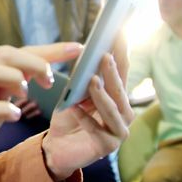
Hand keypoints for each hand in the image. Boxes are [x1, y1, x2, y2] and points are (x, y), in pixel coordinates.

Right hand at [0, 43, 81, 181]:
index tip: (77, 48)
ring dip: (10, 76)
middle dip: (32, 60)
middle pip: (3, 54)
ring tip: (27, 91)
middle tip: (51, 77)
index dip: (49, 49)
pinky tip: (15, 115)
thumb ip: (17, 81)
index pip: (20, 52)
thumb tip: (45, 67)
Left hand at [42, 54, 133, 180]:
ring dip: (102, 95)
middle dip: (113, 73)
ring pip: (113, 111)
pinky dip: (85, 119)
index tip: (118, 34)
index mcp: (118, 98)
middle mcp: (123, 114)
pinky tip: (74, 108)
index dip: (121, 54)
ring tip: (92, 81)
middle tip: (105, 55)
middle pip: (120, 91)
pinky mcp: (107, 147)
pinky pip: (97, 131)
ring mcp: (118, 131)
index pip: (122, 73)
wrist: (57, 146)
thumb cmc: (70, 118)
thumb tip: (89, 54)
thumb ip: (86, 79)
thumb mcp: (77, 94)